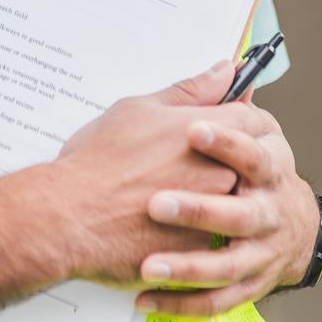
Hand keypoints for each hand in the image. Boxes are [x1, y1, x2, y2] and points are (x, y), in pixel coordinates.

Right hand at [44, 61, 278, 285]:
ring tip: (169, 195)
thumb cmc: (97, 161)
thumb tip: (225, 71)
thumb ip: (190, 91)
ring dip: (208, 196)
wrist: (70, 218)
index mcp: (208, 132)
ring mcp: (213, 214)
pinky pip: (209, 235)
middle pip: (243, 161)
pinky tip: (163, 224)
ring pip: (227, 200)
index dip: (237, 119)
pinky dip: (193, 229)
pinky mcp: (200, 250)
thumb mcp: (138, 109)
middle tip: (184, 164)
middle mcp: (219, 172)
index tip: (224, 123)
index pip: (251, 119)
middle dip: (221, 160)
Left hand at [132, 103, 316, 316]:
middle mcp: (268, 214)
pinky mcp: (245, 285)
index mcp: (268, 171)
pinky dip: (180, 301)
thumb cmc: (260, 175)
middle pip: (239, 215)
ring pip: (224, 266)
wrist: (292, 231)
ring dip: (186, 267)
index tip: (191, 128)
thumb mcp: (251, 134)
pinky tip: (146, 296)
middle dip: (197, 209)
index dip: (225, 141)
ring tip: (149, 265)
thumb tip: (227, 65)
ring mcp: (259, 254)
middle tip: (155, 204)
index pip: (253, 154)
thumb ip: (227, 105)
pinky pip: (214, 300)